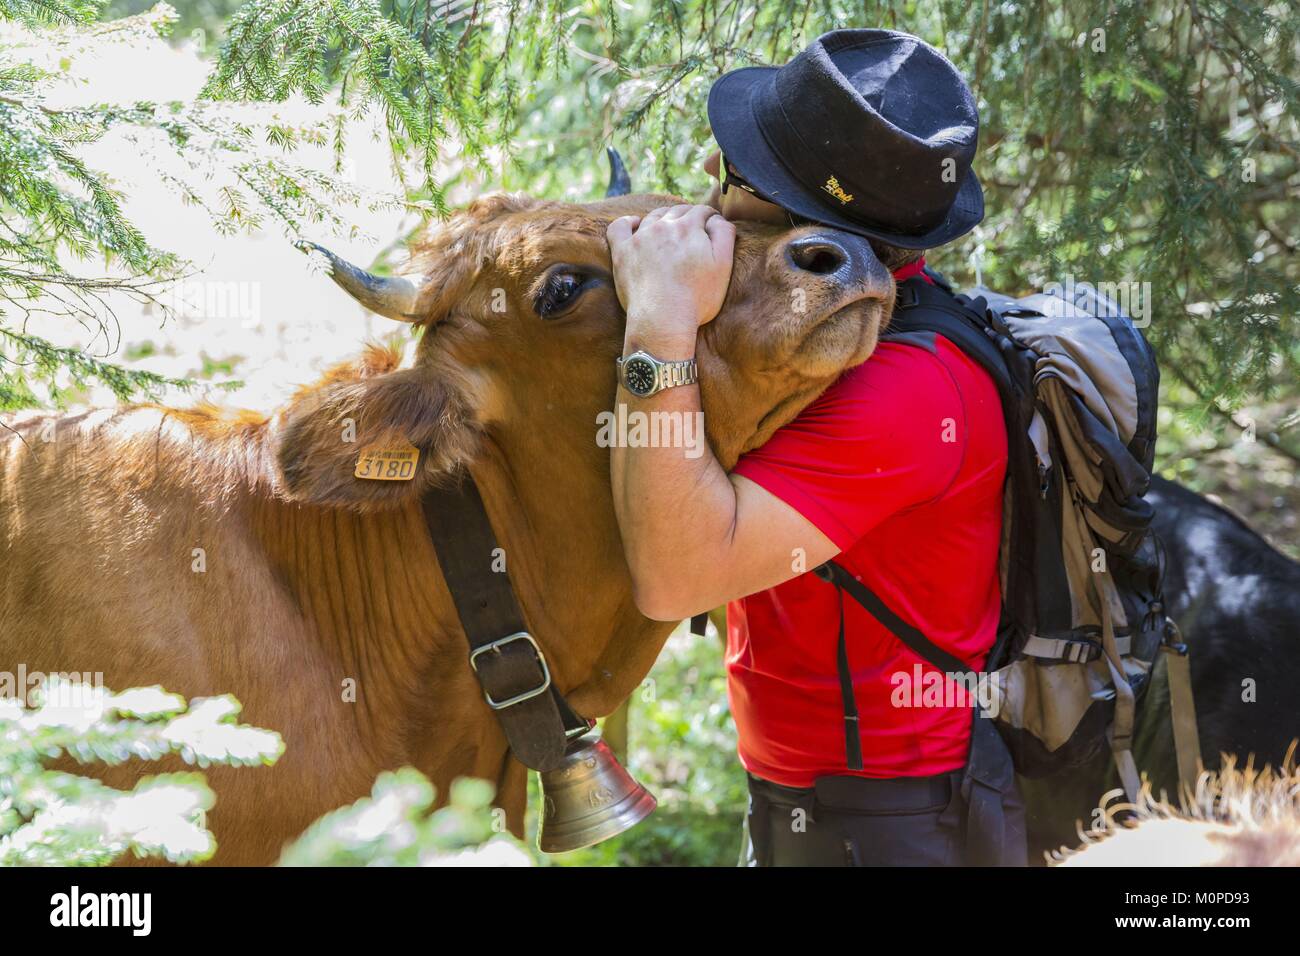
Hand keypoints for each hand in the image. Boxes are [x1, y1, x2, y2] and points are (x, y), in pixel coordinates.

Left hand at [606, 204, 735, 344]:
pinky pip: (620, 227)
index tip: (712, 226)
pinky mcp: (622, 252)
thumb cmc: (697, 298)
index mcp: (689, 227)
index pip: (702, 211)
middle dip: (689, 217)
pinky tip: (635, 225)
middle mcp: (663, 226)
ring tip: (670, 229)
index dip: (710, 217)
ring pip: (653, 217)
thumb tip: (716, 218)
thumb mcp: (723, 266)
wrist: (663, 320)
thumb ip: (724, 234)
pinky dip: (628, 222)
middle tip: (693, 230)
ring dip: (664, 219)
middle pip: (678, 211)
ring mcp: (640, 238)